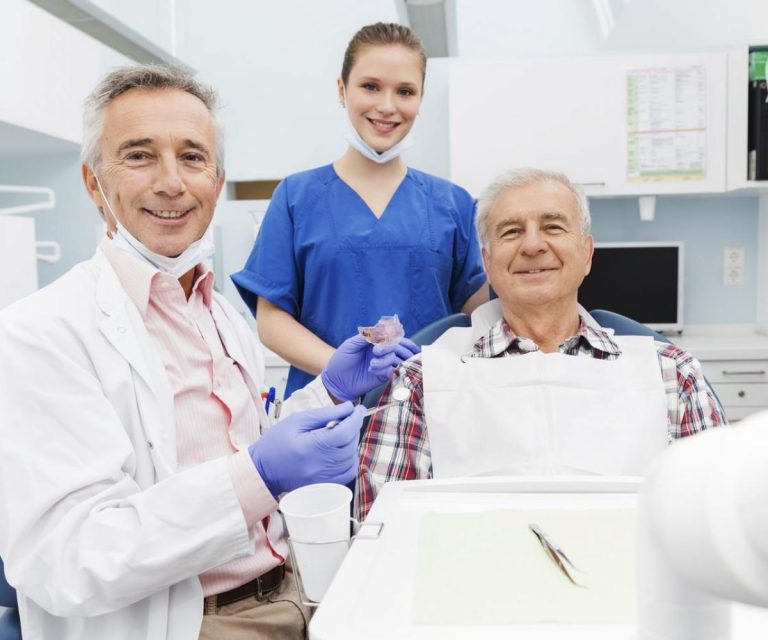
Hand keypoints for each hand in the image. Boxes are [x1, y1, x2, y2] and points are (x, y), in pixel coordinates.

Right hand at [248, 402, 364, 496]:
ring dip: (351, 444)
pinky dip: (349, 460)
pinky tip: (340, 451)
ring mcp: (323, 479)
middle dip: (352, 429)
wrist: (262, 470)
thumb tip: (348, 407)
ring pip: (351, 459)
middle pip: (350, 445)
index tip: (358, 409)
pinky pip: (347, 473)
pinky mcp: (324, 486)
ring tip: (340, 435)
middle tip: (344, 420)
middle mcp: (319, 465)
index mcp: (311, 447)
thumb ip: (325, 414)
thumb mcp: (297, 421)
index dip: (356, 418)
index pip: (345, 432)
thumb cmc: (275, 443)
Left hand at [321, 335, 419, 402]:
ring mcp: (383, 364)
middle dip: (389, 348)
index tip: (378, 340)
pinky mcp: (384, 376)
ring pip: (395, 359)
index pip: (389, 335)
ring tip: (371, 364)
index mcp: (375, 341)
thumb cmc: (342, 360)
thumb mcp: (350, 345)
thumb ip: (364, 337)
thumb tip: (379, 327)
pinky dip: (383, 370)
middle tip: (376, 352)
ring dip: (384, 360)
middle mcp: (382, 351)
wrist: (336, 380)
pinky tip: (371, 370)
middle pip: (396, 346)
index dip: (389, 337)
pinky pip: (391, 371)